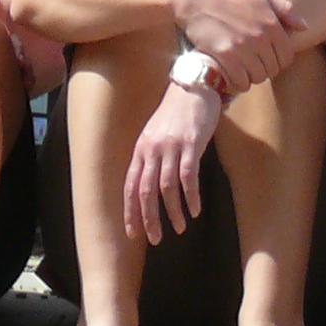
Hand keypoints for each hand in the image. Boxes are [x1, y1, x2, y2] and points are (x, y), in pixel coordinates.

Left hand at [123, 81, 222, 242]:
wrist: (193, 85)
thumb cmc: (176, 112)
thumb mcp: (155, 133)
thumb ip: (150, 156)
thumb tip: (150, 186)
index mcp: (140, 149)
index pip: (130, 187)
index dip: (130, 212)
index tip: (133, 234)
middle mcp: (151, 149)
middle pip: (145, 192)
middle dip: (149, 219)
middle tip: (156, 239)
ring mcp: (171, 146)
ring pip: (167, 188)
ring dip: (173, 212)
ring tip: (180, 228)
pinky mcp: (191, 144)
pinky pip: (188, 177)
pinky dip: (191, 196)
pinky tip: (196, 209)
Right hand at [172, 0, 306, 91]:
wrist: (199, 0)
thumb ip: (285, 10)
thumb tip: (305, 26)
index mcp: (272, 23)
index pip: (287, 56)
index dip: (280, 61)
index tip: (270, 60)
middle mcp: (260, 37)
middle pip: (273, 69)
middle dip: (266, 70)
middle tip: (255, 65)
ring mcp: (243, 47)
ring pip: (258, 77)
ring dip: (253, 77)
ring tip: (245, 70)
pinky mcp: (225, 55)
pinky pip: (241, 81)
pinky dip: (240, 83)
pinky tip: (235, 76)